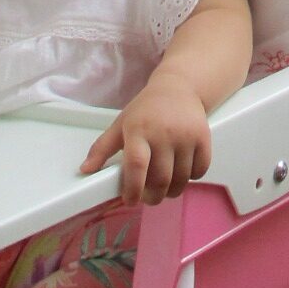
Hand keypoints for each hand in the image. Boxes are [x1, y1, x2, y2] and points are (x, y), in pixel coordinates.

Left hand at [80, 73, 212, 205]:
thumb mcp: (121, 124)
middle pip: (161, 179)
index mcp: (140, 130)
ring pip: (181, 179)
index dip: (133, 189)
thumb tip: (85, 171)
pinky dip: (191, 178)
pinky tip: (182, 172)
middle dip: (153, 197)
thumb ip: (102, 148)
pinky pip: (200, 170)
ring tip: (164, 188)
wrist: (179, 86)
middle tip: (148, 197)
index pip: (137, 165)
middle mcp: (164, 133)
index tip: (130, 201)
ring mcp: (186, 135)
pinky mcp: (204, 137)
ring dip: (171, 191)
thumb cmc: (147, 109)